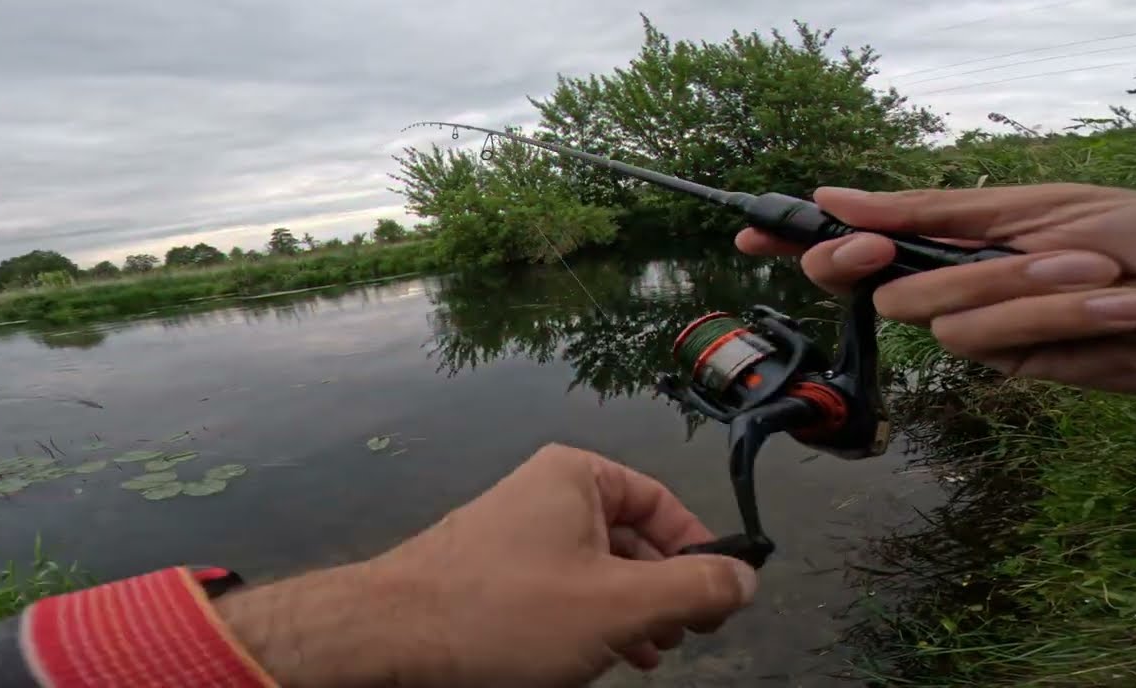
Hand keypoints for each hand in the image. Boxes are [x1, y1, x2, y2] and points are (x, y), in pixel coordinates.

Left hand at [216, 444, 755, 687]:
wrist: (388, 639)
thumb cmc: (504, 613)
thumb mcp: (619, 605)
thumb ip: (694, 589)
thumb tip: (747, 577)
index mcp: (577, 477)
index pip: (663, 505)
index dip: (699, 553)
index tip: (720, 602)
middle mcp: (545, 493)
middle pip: (631, 538)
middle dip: (663, 592)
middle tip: (683, 637)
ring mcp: (514, 531)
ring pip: (595, 569)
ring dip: (628, 614)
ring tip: (646, 656)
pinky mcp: (491, 571)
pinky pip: (559, 588)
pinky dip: (588, 620)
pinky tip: (598, 658)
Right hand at [737, 183, 1135, 394]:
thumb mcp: (1029, 206)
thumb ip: (926, 212)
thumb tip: (834, 196)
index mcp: (957, 232)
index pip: (863, 240)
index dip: (803, 241)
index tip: (749, 234)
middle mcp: (959, 282)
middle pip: (882, 290)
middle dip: (895, 266)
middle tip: (884, 250)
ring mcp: (985, 328)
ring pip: (942, 321)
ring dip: (1021, 289)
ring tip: (1101, 268)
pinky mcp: (1019, 365)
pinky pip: (993, 345)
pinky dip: (1054, 314)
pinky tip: (1118, 298)